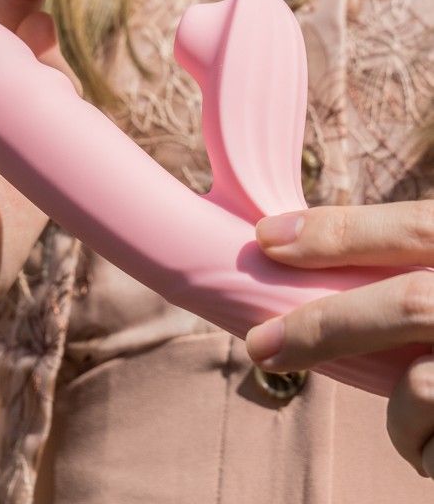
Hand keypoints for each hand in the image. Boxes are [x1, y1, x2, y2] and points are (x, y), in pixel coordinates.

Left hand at [246, 200, 433, 477]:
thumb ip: (420, 267)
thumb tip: (312, 257)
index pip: (416, 227)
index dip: (338, 231)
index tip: (267, 238)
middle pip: (410, 303)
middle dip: (325, 326)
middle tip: (261, 345)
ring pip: (425, 387)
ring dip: (400, 417)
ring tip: (412, 427)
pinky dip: (426, 453)